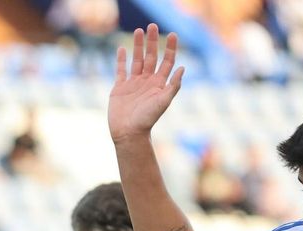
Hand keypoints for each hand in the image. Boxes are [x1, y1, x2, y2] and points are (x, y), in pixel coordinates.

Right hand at [109, 23, 184, 144]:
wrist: (129, 133)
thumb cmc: (147, 120)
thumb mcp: (163, 102)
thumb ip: (173, 85)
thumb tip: (182, 68)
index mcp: (159, 83)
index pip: (166, 61)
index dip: (170, 48)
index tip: (172, 34)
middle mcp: (147, 81)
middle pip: (151, 56)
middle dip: (152, 41)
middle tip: (152, 25)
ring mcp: (133, 84)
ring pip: (136, 60)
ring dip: (137, 46)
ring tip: (138, 31)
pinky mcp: (120, 88)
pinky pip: (120, 70)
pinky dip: (121, 60)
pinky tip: (122, 49)